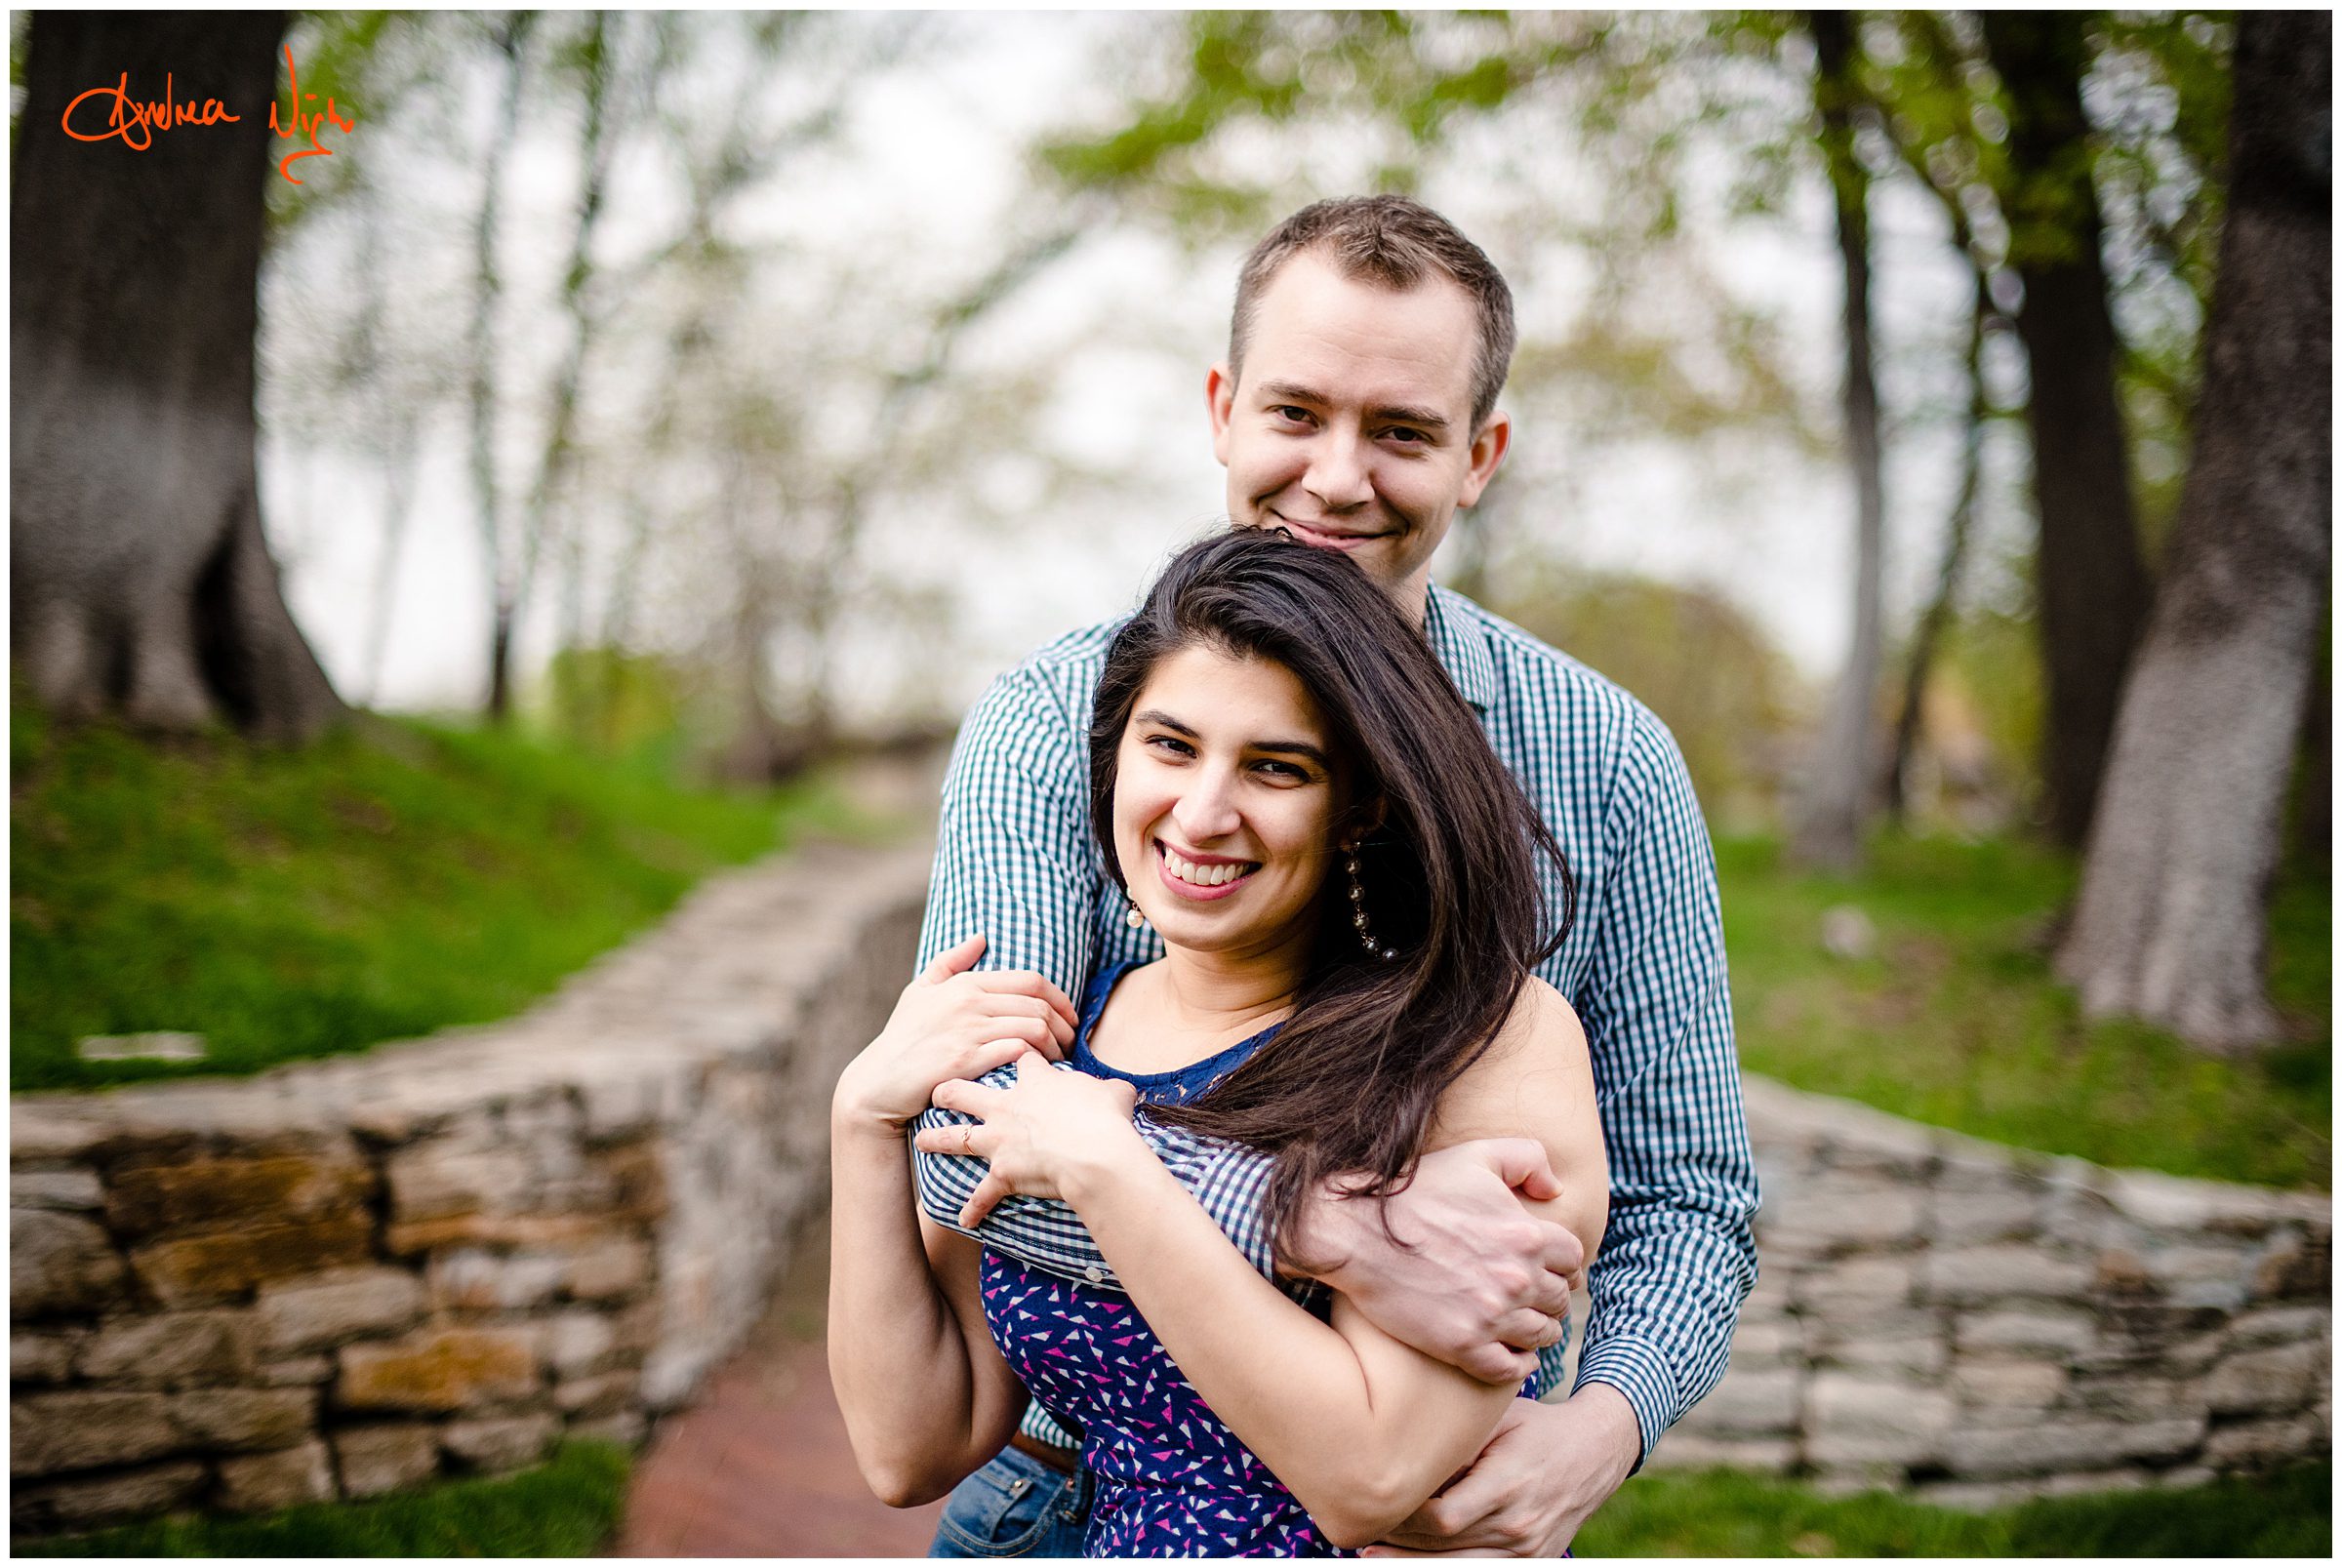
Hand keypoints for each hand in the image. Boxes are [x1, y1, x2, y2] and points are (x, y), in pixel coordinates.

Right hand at [832, 935, 1078, 1130]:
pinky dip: (1037, 1059)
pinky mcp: (966, 1061)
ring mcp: (968, 1031)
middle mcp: (968, 1002)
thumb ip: (950, 961)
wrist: (879, 1081)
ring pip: (1033, 1027)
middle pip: (1038, 1004)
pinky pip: (1016, 1051)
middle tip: (1072, 1041)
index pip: (1030, 980)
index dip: (1061, 998)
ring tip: (1061, 1058)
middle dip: (1065, 1024)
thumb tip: (981, 937)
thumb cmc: (902, 1037)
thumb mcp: (919, 991)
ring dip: (1056, 1044)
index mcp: (964, 984)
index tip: (1070, 1016)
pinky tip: (1041, 1071)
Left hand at [913, 1052, 1143, 1224]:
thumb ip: (1111, 1089)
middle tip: (936, 1089)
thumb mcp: (1115, 1093)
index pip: (1017, 1058)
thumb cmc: (1107, 1118)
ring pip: (957, 1136)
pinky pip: (982, 1195)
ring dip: (937, 1140)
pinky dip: (974, 1208)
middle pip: (965, 1091)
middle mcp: (1008, 1107)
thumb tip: (1120, 1091)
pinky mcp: (1002, 1173)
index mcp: (1035, 1081)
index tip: (1015, 1055)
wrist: (1095, 1153)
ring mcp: (1000, 1140)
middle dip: (947, 1089)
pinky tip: (965, 1220)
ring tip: (920, 1141)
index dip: (1016, 1054)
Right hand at [1285, 1139, 1583, 1384]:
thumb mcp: (1476, 1156)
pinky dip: (1517, 1364)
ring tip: (1522, 1324)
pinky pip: (1510, 1369)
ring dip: (1536, 1329)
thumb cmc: (1414, 1190)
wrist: (1357, 1231)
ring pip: (1540, 1335)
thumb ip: (1528, 1159)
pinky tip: (1511, 1354)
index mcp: (1527, 1234)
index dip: (1562, 1263)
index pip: (1572, 1259)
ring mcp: (1491, 1315)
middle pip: (1559, 1299)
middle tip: (1532, 1296)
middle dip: (1549, 1296)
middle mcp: (1516, 1278)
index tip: (1548, 1268)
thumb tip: (1555, 1190)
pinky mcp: (1462, 1345)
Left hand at [1362, 1386, 1639, 1556]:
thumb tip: (1401, 1457)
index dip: (1403, 1517)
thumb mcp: (1497, 1419)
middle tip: (1358, 1527)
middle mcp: (1519, 1524)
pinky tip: (1413, 1563)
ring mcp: (1528, 1551)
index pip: (1443, 1518)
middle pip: (1444, 1547)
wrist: (1593, 1451)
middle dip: (1397, 1541)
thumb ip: (1454, 1441)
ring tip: (1372, 1556)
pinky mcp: (1533, 1562)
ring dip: (1413, 1563)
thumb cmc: (1535, 1427)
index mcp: (1508, 1484)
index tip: (1375, 1500)